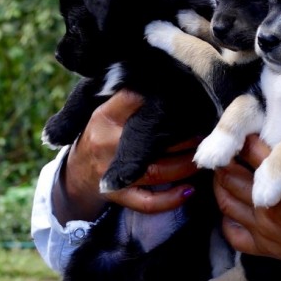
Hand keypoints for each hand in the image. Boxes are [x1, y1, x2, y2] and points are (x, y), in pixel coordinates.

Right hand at [54, 90, 200, 222]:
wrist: (76, 173)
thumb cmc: (100, 135)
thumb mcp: (105, 111)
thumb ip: (128, 98)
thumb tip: (164, 78)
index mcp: (105, 117)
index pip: (134, 101)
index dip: (160, 100)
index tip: (184, 99)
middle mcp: (107, 143)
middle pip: (153, 140)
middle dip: (184, 137)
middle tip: (204, 132)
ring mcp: (112, 172)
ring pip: (157, 171)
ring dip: (185, 165)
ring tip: (201, 157)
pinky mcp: (119, 195)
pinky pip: (147, 202)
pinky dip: (170, 199)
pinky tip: (189, 190)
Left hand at [214, 135, 280, 280]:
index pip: (250, 146)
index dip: (245, 130)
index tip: (249, 122)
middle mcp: (268, 202)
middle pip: (229, 171)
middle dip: (225, 153)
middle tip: (228, 142)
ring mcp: (263, 227)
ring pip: (224, 198)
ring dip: (220, 180)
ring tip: (223, 165)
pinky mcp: (264, 247)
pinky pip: (231, 232)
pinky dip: (225, 217)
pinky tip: (231, 203)